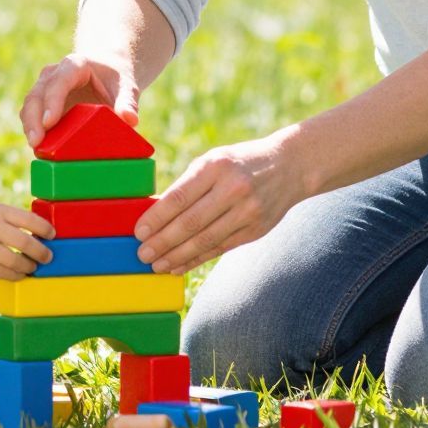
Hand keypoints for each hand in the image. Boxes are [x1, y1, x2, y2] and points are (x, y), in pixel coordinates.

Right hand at [0, 199, 53, 279]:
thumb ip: (10, 220)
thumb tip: (38, 236)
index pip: (30, 219)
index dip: (45, 229)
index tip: (52, 235)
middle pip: (26, 243)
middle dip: (42, 252)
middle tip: (48, 257)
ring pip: (16, 261)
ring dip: (29, 267)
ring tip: (33, 267)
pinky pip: (3, 273)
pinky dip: (15, 275)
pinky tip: (19, 274)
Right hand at [20, 53, 140, 146]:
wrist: (106, 72)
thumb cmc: (115, 79)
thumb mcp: (126, 87)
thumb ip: (128, 102)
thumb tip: (130, 120)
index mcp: (75, 65)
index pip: (59, 81)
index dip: (52, 101)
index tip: (50, 122)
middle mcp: (54, 74)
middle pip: (37, 94)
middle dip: (34, 119)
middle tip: (37, 143)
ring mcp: (45, 88)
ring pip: (30, 105)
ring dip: (30, 127)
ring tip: (36, 149)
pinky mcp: (42, 103)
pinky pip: (31, 116)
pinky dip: (33, 131)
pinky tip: (40, 149)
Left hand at [133, 132, 307, 274]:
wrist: (289, 166)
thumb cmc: (238, 163)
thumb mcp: (213, 161)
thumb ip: (188, 185)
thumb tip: (154, 216)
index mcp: (216, 166)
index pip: (180, 196)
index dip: (157, 218)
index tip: (138, 232)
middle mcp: (233, 189)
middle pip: (191, 222)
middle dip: (163, 242)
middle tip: (142, 254)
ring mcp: (247, 211)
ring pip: (205, 240)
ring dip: (177, 256)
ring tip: (157, 265)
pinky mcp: (255, 230)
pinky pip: (220, 249)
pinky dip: (197, 259)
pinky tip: (179, 266)